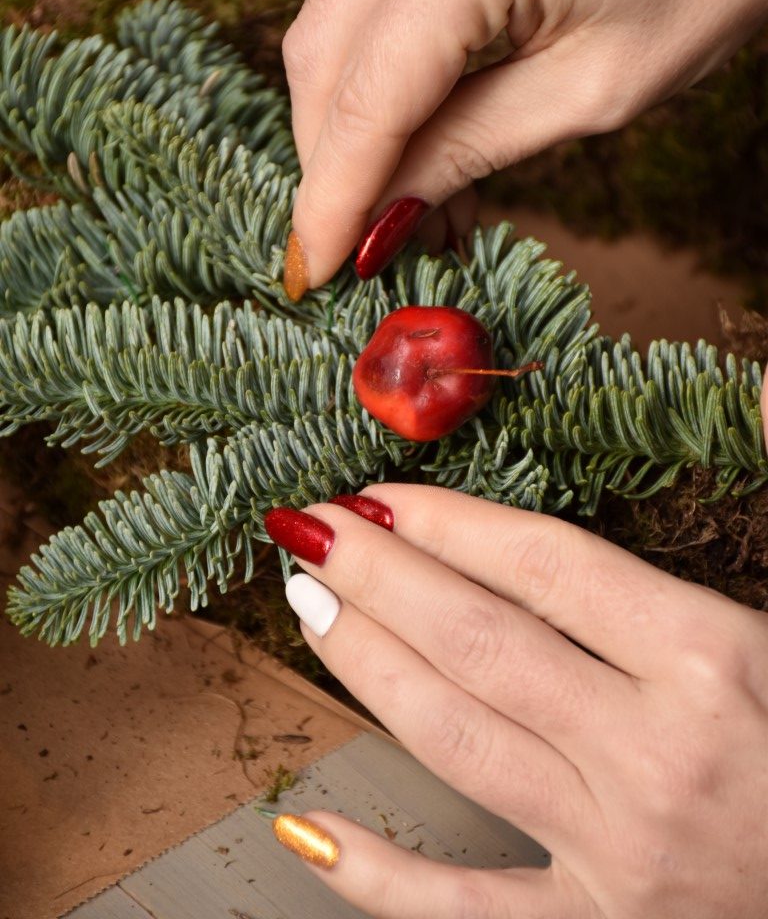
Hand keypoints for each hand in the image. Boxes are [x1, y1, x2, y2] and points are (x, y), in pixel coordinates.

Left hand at [267, 483, 767, 916]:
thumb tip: (758, 382)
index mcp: (709, 661)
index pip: (544, 568)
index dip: (448, 522)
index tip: (379, 492)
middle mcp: (653, 753)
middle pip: (479, 642)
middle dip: (379, 575)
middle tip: (310, 527)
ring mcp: (620, 851)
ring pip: (457, 742)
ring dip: (366, 665)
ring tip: (308, 602)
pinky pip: (464, 912)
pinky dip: (378, 878)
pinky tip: (305, 829)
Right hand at [283, 0, 767, 291]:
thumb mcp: (595, 89)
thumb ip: (468, 151)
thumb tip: (380, 219)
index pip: (366, 97)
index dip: (333, 197)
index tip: (314, 272)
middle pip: (324, 57)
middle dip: (333, 164)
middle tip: (362, 246)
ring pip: (333, 25)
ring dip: (352, 123)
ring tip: (403, 204)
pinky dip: (378, 70)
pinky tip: (414, 136)